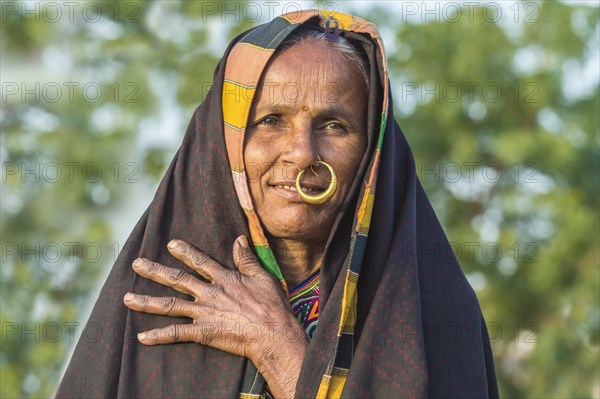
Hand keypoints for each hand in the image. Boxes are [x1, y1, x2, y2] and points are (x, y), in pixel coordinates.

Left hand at [123, 235, 307, 386]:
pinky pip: (176, 334)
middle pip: (177, 279)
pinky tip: (141, 337)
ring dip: (146, 301)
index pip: (199, 261)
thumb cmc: (272, 306)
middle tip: (136, 263)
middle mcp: (209, 293)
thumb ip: (247, 259)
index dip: (184, 251)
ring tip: (127, 298)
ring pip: (169, 305)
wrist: (273, 334)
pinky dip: (158, 336)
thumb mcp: (263, 277)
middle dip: (154, 271)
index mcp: (224, 279)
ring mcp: (204, 313)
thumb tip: (240, 239)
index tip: (170, 244)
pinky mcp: (204, 333)